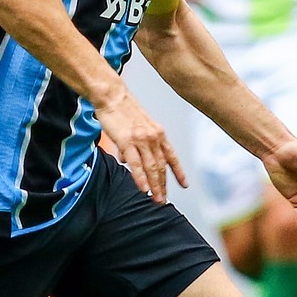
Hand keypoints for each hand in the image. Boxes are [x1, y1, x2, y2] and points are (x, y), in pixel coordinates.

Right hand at [96, 85, 184, 203]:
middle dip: (163, 185)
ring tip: (156, 199)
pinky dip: (141, 178)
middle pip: (162, 166)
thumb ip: (137, 143)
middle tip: (163, 200)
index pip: (172, 157)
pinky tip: (144, 189)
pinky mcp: (127, 141)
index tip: (184, 185)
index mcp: (158, 133)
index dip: (179, 172)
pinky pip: (136, 164)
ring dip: (155, 186)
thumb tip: (128, 161)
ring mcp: (141, 140)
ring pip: (151, 167)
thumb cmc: (122, 110)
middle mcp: (154, 137)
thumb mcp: (137, 126)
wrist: (112, 96)